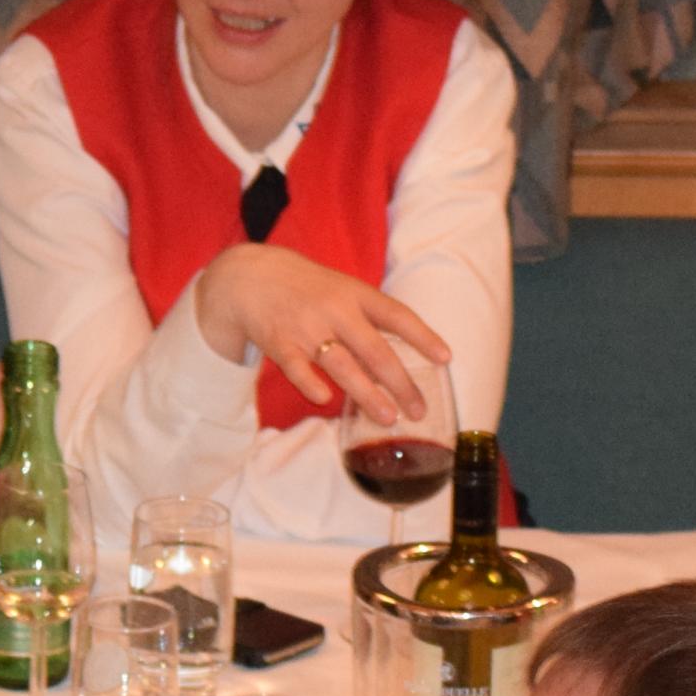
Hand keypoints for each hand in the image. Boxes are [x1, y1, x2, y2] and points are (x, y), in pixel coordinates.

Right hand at [188, 245, 451, 424]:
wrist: (250, 276)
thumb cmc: (307, 290)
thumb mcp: (342, 292)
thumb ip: (368, 324)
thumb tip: (398, 367)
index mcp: (356, 295)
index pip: (397, 315)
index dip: (422, 336)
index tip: (445, 358)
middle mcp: (336, 309)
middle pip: (375, 350)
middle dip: (400, 383)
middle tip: (419, 411)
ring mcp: (307, 326)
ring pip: (342, 364)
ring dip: (367, 394)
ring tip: (388, 419)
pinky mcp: (278, 341)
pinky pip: (296, 366)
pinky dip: (310, 382)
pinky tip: (324, 399)